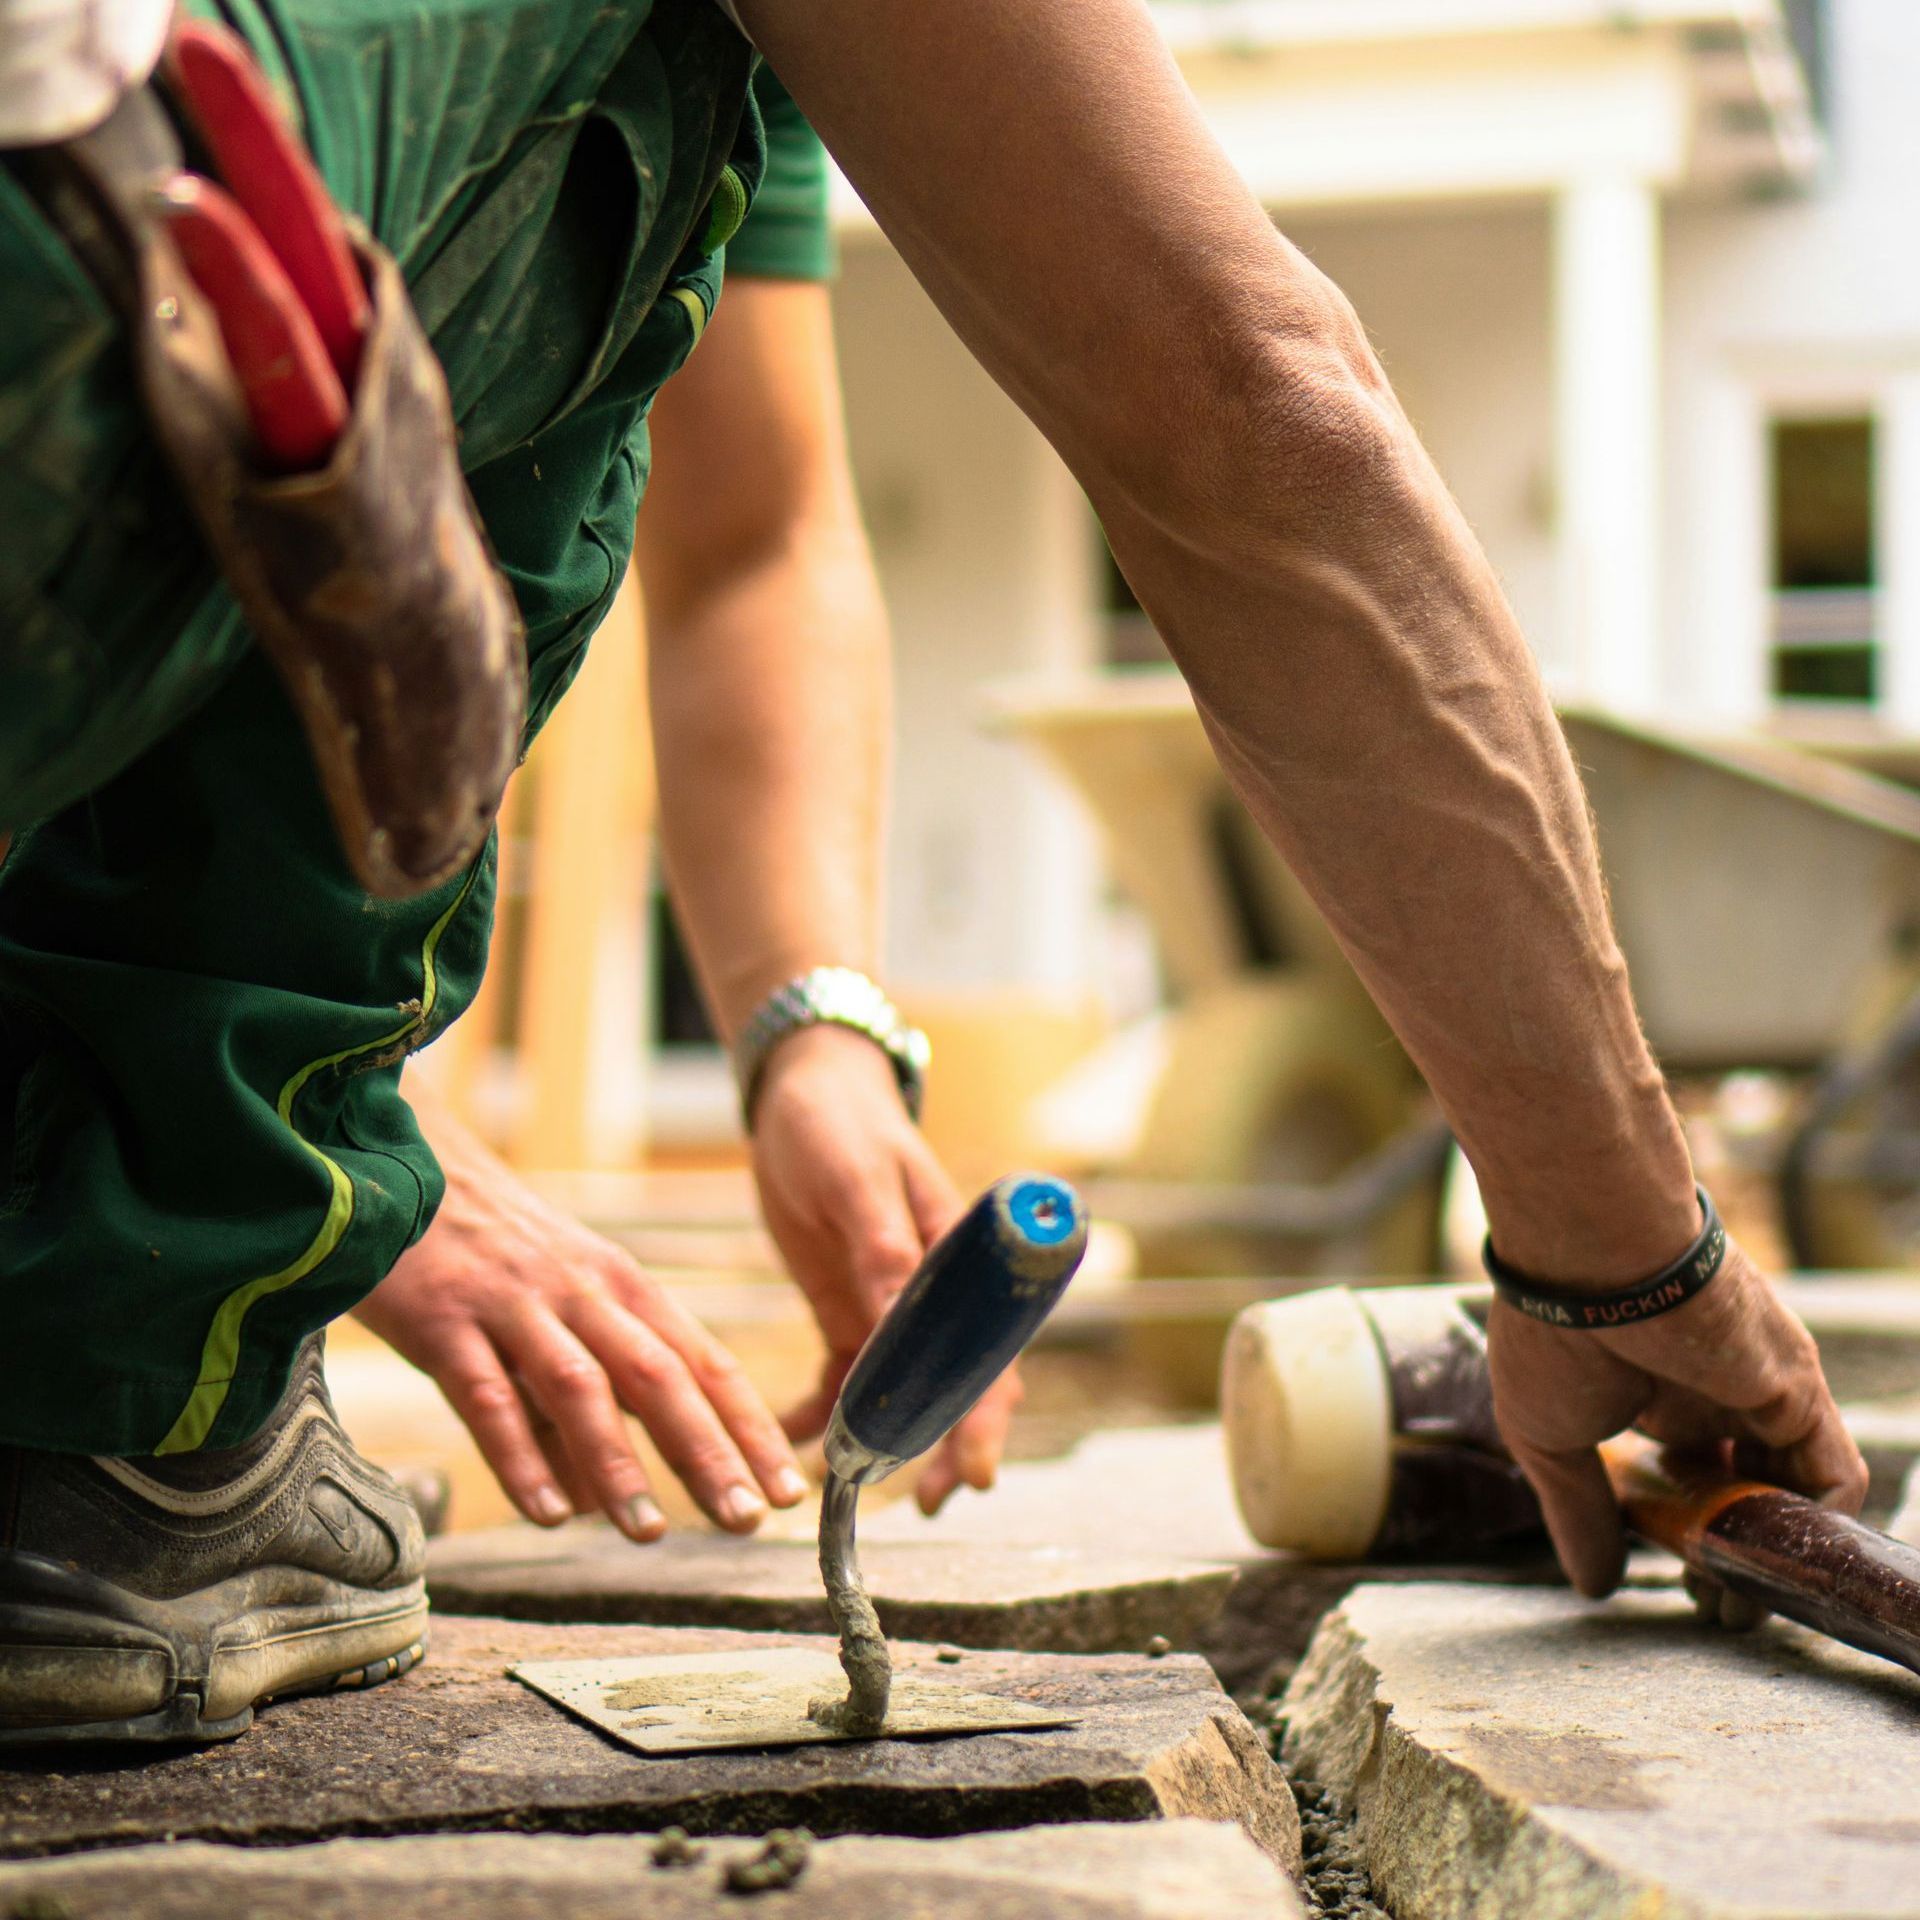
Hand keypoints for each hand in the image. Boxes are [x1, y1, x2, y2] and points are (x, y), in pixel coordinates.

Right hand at [354, 1118, 807, 1539]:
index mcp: (622, 1286)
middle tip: (745, 1519)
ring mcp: (514, 1304)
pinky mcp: (445, 1320)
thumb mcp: (558, 1305)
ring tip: (649, 1532)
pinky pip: (488, 1395)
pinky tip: (546, 1511)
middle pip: (658, 1375)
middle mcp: (581, 1292)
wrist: (399, 1167)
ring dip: (618, 1462)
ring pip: (580, 1387)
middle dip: (707, 1450)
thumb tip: (603, 1495)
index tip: (787, 1486)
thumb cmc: (489, 1251)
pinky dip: (520, 1456)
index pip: (703, 1360)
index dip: (748, 1425)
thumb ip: (586, 1392)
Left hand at [750, 1024, 1020, 1511]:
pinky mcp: (847, 1306)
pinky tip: (791, 1437)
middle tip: (928, 1504)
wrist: (802, 1093)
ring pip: (899, 1392)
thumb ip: (883, 1252)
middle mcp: (932, 1291)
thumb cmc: (840, 1123)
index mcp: (955, 1257)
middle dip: (943, 1446)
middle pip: (952, 1383)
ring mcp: (888, 1304)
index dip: (985, 1416)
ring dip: (884, 1442)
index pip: (986, 1350)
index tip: (976, 1472)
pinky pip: (843, 1376)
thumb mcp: (858, 1182)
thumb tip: (904, 1326)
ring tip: (854, 1492)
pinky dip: (821, 1411)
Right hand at [1487, 1234, 1866, 1596]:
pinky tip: (1775, 1562)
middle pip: (1745, 1485)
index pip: (1690, 1470)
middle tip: (1712, 1605)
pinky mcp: (1798, 1390)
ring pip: (1790, 1487)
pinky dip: (1816, 1525)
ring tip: (1738, 1602)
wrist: (1593, 1259)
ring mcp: (1761, 1388)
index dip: (1684, 1527)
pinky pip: (1832, 1471)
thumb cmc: (1552, 1333)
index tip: (1668, 1573)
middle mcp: (1715, 1389)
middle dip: (1731, 1551)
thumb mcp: (1546, 1439)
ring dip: (1772, 1551)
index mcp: (1653, 1390)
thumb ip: (1578, 1512)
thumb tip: (1592, 1584)